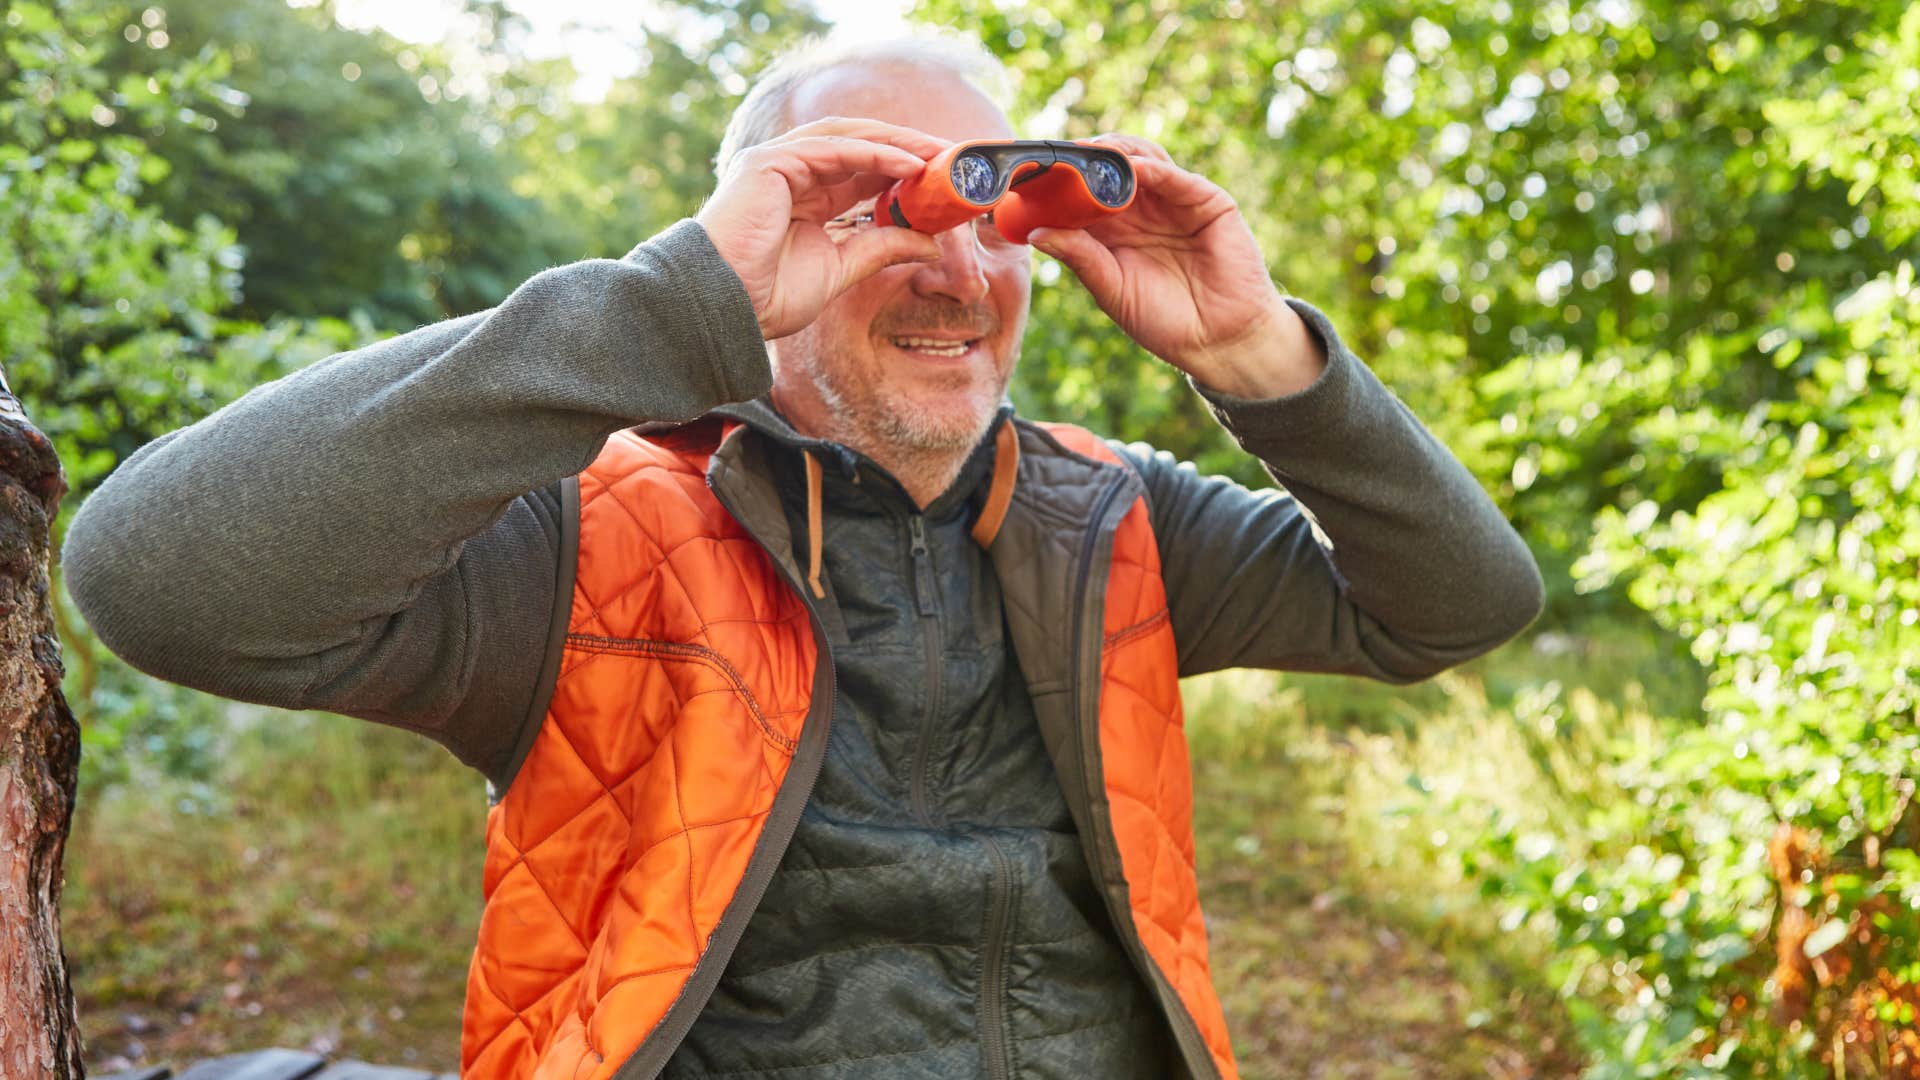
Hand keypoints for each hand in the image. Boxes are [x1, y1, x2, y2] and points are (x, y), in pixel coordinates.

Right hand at [697, 118, 949, 339]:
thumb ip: (881, 249)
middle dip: (907, 146)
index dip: (904, 169)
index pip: (863, 171)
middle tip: (950, 155)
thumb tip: (930, 242)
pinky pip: (833, 149)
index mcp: (805, 197)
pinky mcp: (770, 162)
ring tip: (937, 153)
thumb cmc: (766, 296)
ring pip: (849, 138)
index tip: (943, 177)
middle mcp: (792, 173)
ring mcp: (778, 162)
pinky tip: (909, 163)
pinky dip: (874, 152)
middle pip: (860, 145)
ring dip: (897, 142)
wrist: (723, 309)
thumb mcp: (840, 270)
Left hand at [1027, 135, 1323, 397]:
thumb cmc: (1165, 321)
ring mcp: (1175, 202)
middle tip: (1057, 152)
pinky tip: (1133, 168)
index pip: (1083, 194)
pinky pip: (1177, 178)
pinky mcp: (1207, 202)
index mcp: (1115, 231)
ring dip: (1116, 153)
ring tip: (1091, 152)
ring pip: (1142, 161)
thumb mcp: (1112, 289)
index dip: (1059, 181)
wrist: (1220, 340)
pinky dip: (1153, 168)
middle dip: (1085, 157)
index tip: (1031, 173)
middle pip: (1111, 168)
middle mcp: (1143, 210)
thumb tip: (1037, 234)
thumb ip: (1080, 258)